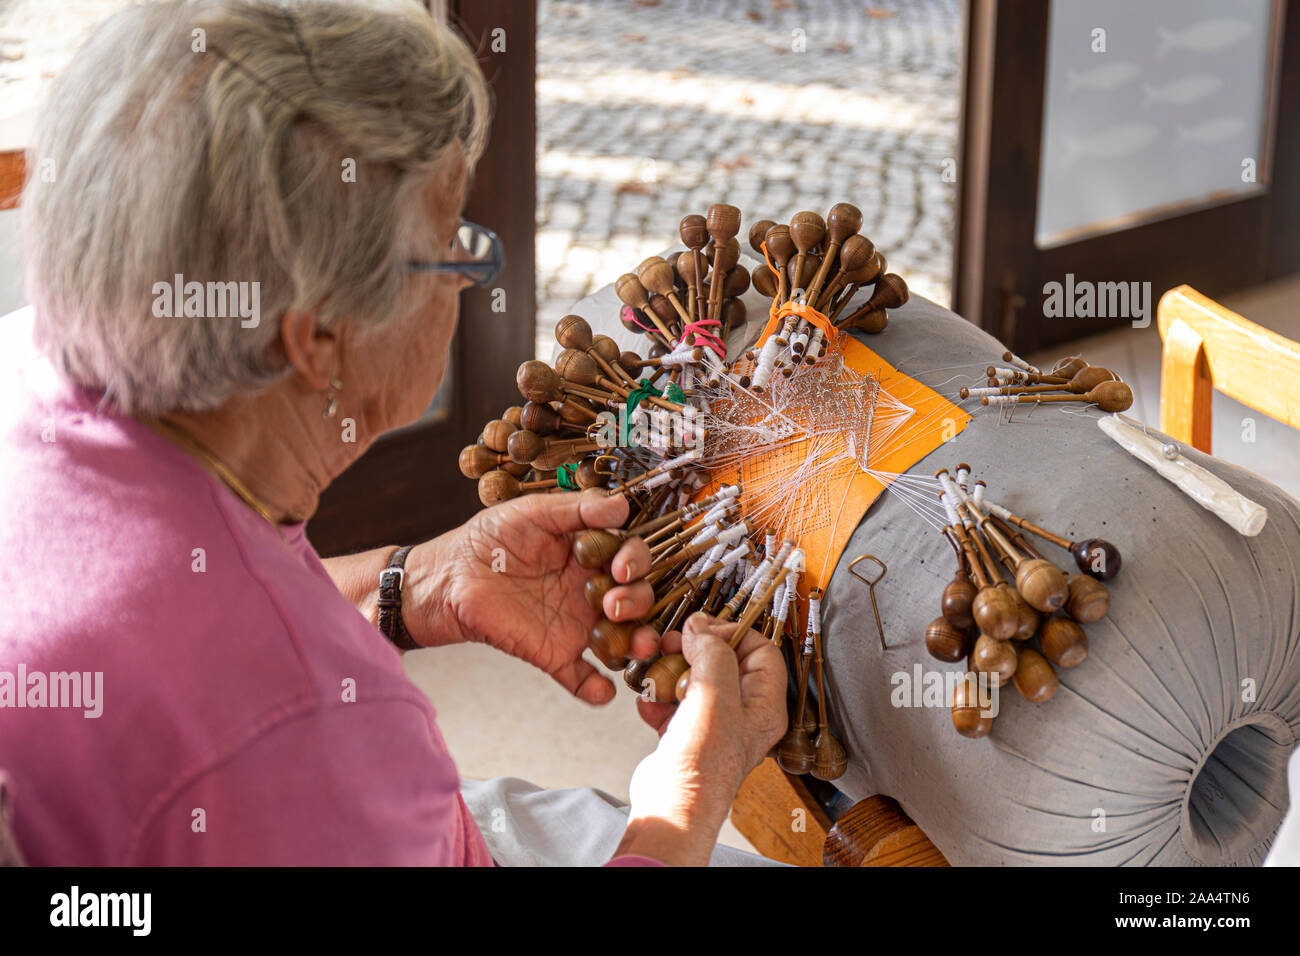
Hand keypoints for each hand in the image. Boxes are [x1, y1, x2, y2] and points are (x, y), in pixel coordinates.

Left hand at [404, 489, 660, 703]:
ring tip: (636, 645)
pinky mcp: (553, 653)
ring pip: (621, 638)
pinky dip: (596, 689)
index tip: (621, 567)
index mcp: (589, 553)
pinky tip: (603, 691)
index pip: (631, 557)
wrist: (448, 578)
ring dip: (637, 643)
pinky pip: (582, 677)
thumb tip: (622, 505)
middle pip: (635, 598)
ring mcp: (575, 624)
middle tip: (615, 604)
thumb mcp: (532, 512)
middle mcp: (589, 589)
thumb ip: (577, 509)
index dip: (635, 561)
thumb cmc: (488, 539)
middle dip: (637, 601)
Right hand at [615, 612, 786, 865]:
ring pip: (696, 680)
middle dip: (697, 649)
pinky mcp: (687, 735)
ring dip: (672, 671)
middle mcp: (744, 715)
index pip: (762, 650)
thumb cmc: (703, 764)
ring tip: (656, 670)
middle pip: (726, 662)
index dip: (734, 632)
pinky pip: (674, 703)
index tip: (705, 627)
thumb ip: (712, 653)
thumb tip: (701, 627)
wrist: (672, 806)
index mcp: (765, 705)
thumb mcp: (714, 695)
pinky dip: (659, 698)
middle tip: (675, 643)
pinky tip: (649, 703)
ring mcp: (715, 725)